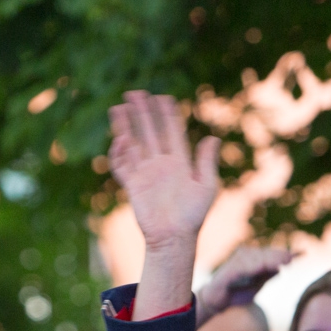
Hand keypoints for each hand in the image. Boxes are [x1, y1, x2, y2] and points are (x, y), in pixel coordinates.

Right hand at [107, 92, 221, 251]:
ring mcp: (145, 173)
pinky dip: (119, 153)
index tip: (161, 96)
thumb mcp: (207, 186)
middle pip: (149, 131)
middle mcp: (161, 163)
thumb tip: (212, 138)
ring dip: (125, 126)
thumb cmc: (193, 216)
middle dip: (142, 112)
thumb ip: (206, 161)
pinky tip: (120, 140)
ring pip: (133, 143)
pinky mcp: (133, 185)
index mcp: (180, 161)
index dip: (166, 113)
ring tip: (117, 107)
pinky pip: (122, 166)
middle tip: (134, 93)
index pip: (171, 130)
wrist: (173, 238)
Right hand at [195, 247, 294, 325]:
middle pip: (265, 255)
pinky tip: (261, 268)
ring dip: (268, 261)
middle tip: (291, 259)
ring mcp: (236, 262)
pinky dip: (252, 268)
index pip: (272, 254)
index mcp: (253, 258)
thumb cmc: (238, 292)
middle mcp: (245, 256)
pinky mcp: (228, 271)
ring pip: (255, 260)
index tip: (302, 254)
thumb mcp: (259, 284)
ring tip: (282, 262)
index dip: (286, 254)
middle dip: (278, 257)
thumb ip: (271, 273)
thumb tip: (288, 262)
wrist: (217, 302)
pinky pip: (241, 268)